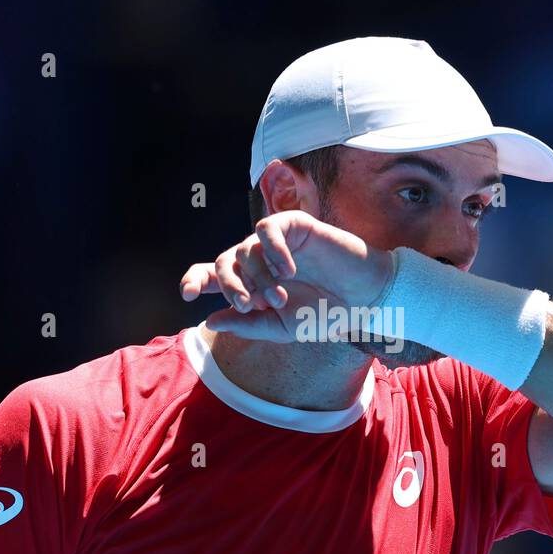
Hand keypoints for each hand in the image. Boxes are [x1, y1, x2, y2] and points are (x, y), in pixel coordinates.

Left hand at [179, 210, 394, 341]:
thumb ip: (249, 324)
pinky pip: (268, 229)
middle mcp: (259, 260)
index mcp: (252, 283)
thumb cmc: (325, 312)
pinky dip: (272, 250)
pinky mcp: (295, 226)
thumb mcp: (283, 327)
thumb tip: (209, 320)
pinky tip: (288, 270)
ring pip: (245, 250)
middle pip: (223, 262)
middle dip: (229, 285)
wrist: (364, 299)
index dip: (195, 279)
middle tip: (246, 305)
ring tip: (280, 297)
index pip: (213, 275)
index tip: (188, 294)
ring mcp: (276, 242)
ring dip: (258, 277)